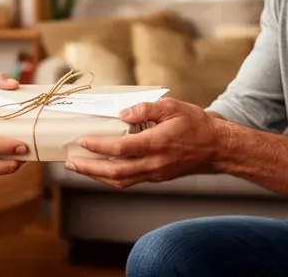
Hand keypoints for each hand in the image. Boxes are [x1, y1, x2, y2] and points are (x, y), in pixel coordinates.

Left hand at [65, 98, 223, 188]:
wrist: (216, 148)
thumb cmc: (195, 124)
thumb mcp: (173, 107)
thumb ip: (146, 108)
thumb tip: (123, 114)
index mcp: (157, 144)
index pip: (121, 148)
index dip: (99, 145)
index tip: (82, 140)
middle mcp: (154, 163)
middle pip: (115, 172)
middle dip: (89, 168)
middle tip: (70, 162)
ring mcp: (154, 173)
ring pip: (120, 181)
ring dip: (96, 176)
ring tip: (79, 167)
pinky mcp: (156, 177)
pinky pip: (129, 181)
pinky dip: (111, 177)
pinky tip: (100, 169)